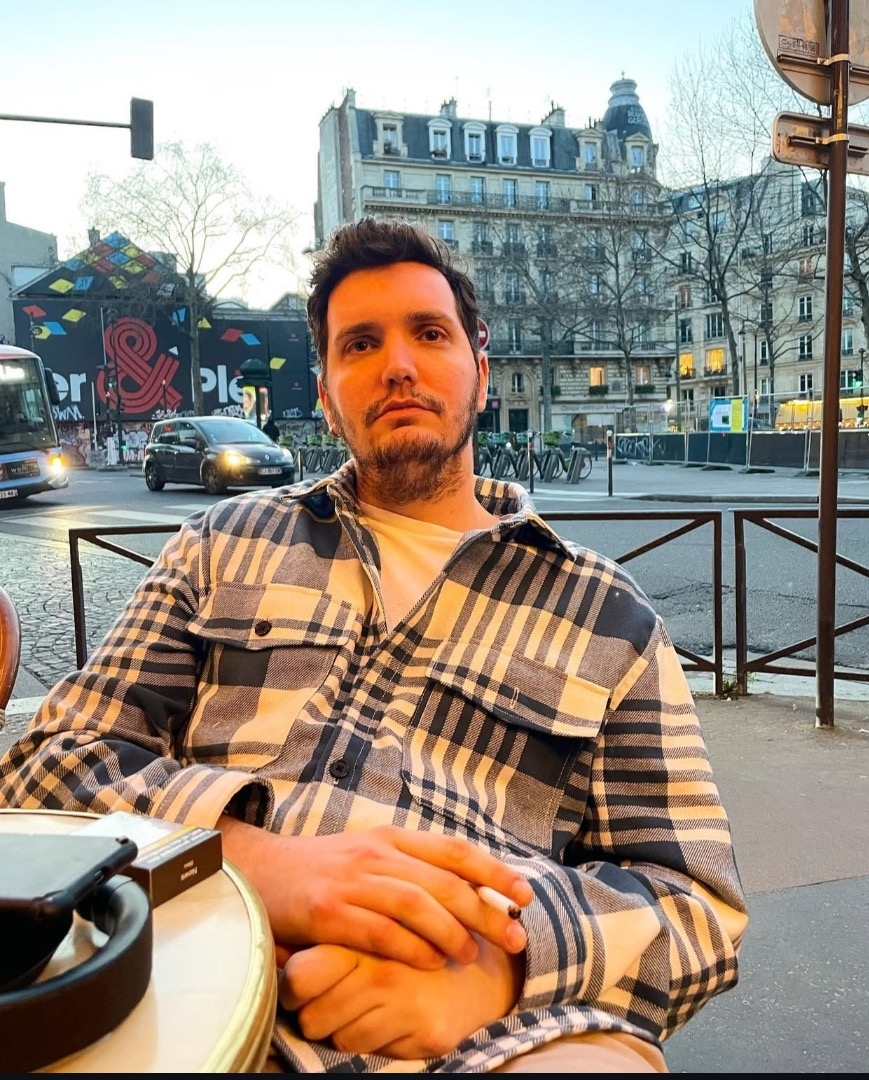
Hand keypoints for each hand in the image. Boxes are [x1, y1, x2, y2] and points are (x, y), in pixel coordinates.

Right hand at [218, 818, 532, 968]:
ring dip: (452, 932)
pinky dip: (410, 949)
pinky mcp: (328, 912)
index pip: (454, 850)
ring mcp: (351, 882)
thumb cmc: (322, 870)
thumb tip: (469, 891)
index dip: (494, 871)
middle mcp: (376, 854)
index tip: (525, 894)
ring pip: (417, 904)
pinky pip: (379, 932)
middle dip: (486, 910)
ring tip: (472, 956)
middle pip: (444, 880)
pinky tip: (429, 963)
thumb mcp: (369, 855)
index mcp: (391, 838)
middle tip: (514, 936)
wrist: (258, 871)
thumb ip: (412, 868)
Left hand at [278, 937, 524, 1058]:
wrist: (477, 964)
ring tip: (368, 1004)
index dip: (291, 985)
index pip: (299, 974)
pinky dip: (372, 1039)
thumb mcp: (369, 928)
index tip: (300, 983)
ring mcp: (405, 1001)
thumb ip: (326, 936)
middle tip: (339, 996)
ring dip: (345, 1027)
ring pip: (339, 1037)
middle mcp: (382, 967)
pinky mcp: (426, 1030)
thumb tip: (274, 949)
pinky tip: (390, 1017)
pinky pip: (369, 1050)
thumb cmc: (409, 943)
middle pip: (312, 1016)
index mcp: (364, 932)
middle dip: (318, 1011)